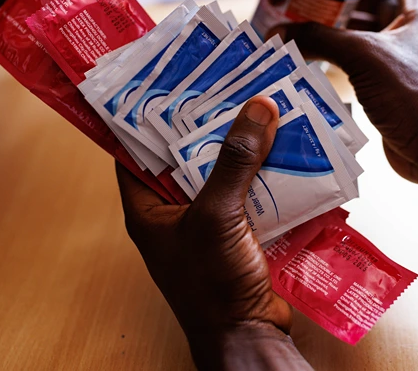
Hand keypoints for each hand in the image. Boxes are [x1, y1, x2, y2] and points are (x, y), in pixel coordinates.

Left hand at [116, 97, 308, 368]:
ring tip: (260, 107)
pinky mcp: (237, 232)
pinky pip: (247, 191)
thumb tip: (258, 108)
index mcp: (147, 206)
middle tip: (228, 86)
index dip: (148, 116)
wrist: (247, 335)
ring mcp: (206, 222)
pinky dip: (263, 171)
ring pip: (221, 171)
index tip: (171, 81)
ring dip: (241, 146)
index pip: (135, 150)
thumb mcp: (217, 215)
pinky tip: (282, 148)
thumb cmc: (213, 284)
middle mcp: (173, 211)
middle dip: (208, 124)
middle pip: (185, 155)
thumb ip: (235, 162)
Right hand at [273, 0, 417, 185]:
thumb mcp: (362, 56)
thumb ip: (319, 38)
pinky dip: (340, 56)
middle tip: (305, 0)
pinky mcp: (392, 84)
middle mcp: (415, 31)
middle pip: (375, 1)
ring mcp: (404, 59)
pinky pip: (362, 60)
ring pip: (366, 32)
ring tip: (301, 28)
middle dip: (341, 0)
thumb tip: (278, 32)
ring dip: (337, 30)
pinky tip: (312, 59)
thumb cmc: (412, 95)